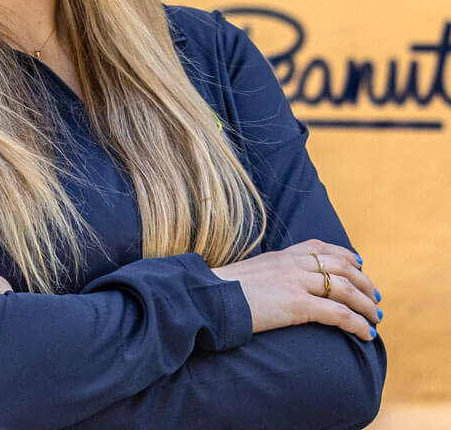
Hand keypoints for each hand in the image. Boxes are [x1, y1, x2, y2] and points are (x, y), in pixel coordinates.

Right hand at [211, 238, 379, 340]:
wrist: (205, 299)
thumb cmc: (217, 293)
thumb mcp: (244, 275)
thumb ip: (264, 277)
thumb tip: (268, 289)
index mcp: (278, 256)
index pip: (319, 247)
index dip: (345, 255)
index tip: (358, 264)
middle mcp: (291, 264)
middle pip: (341, 266)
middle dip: (364, 282)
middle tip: (375, 298)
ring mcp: (295, 282)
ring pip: (346, 289)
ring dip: (366, 305)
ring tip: (375, 319)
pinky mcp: (296, 304)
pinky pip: (339, 314)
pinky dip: (358, 324)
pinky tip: (366, 335)